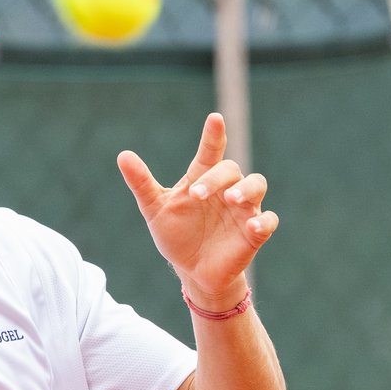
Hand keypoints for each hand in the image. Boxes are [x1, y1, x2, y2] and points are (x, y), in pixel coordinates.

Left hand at [117, 113, 278, 309]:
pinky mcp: (254, 232)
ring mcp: (243, 209)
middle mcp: (226, 189)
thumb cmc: (176, 234)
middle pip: (230, 170)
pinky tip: (252, 225)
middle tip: (196, 194)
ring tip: (231, 199)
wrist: (192, 270)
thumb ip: (141, 182)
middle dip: (215, 179)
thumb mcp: (155, 208)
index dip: (213, 135)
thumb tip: (122, 155)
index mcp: (202, 179)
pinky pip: (268, 221)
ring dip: (246, 190)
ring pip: (257, 185)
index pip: (210, 151)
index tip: (215, 119)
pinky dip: (263, 221)